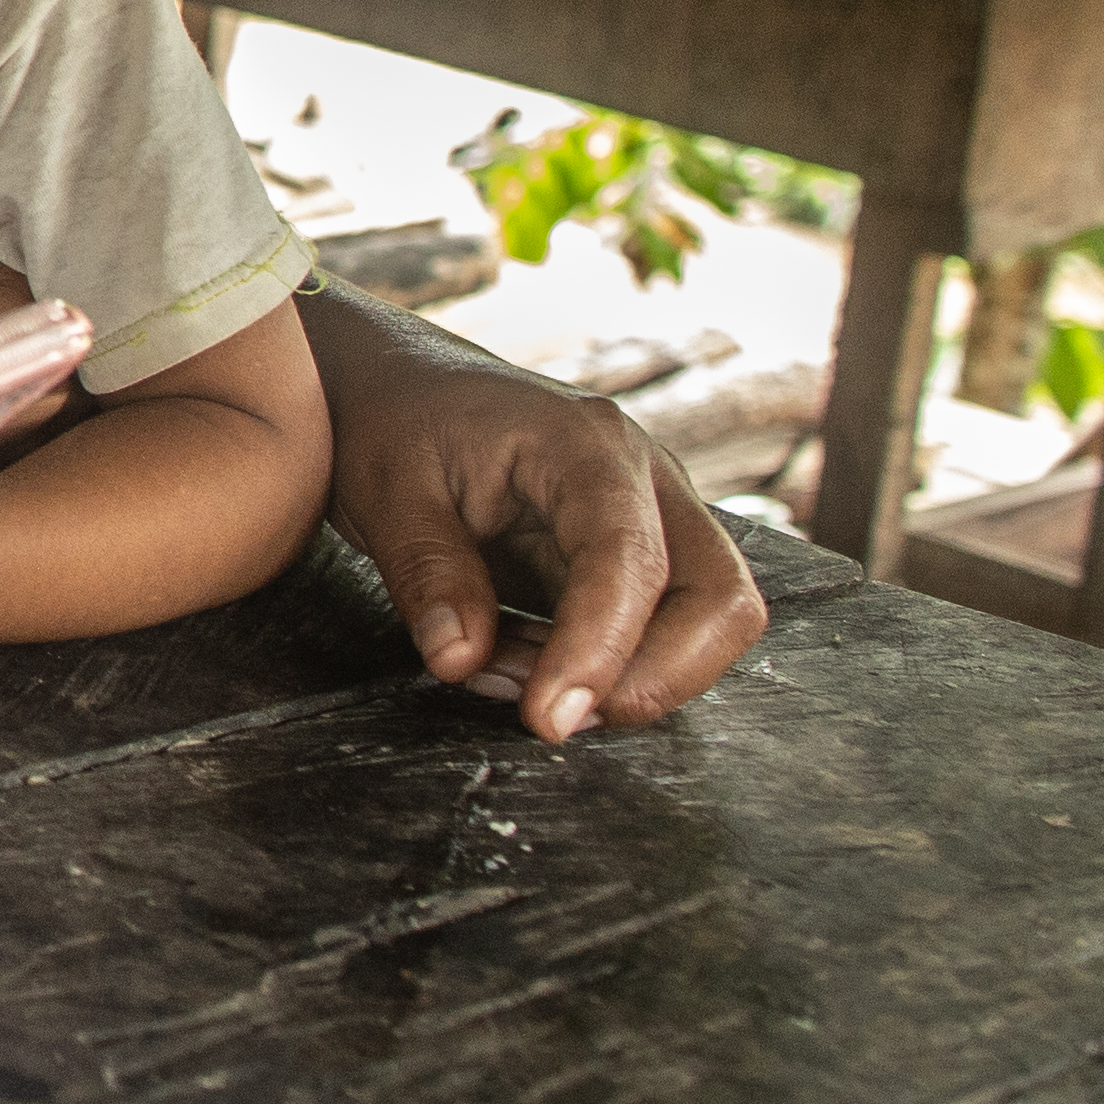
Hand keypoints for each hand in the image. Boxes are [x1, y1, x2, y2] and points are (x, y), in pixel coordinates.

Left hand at [307, 284, 768, 741]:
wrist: (405, 383)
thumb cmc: (396, 422)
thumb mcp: (383, 488)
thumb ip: (424, 572)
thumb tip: (460, 662)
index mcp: (584, 444)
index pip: (630, 558)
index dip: (601, 649)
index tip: (548, 719)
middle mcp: (646, 478)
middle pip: (720, 598)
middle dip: (653, 680)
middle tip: (548, 716)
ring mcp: (656, 517)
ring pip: (708, 623)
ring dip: (626, 679)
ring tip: (506, 670)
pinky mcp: (642, 556)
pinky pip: (663, 631)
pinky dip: (605, 667)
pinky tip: (519, 657)